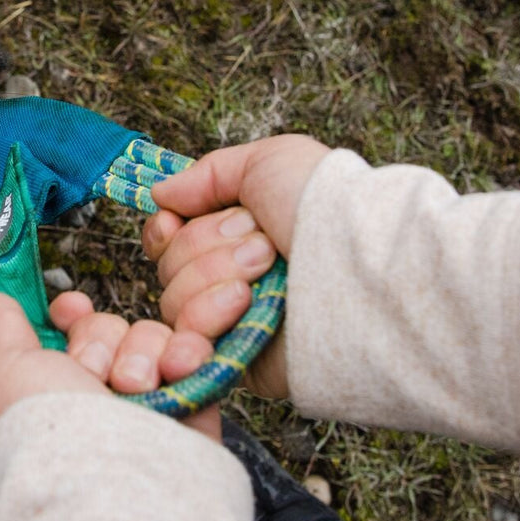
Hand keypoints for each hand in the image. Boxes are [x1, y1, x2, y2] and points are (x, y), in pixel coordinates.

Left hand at [0, 291, 220, 451]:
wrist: (115, 487)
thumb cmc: (49, 434)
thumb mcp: (2, 368)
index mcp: (46, 395)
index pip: (66, 336)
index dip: (71, 317)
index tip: (67, 313)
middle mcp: (93, 403)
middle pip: (107, 330)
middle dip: (99, 343)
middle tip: (93, 377)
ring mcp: (142, 409)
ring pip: (149, 339)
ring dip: (141, 354)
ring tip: (135, 389)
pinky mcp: (187, 413)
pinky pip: (193, 357)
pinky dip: (187, 356)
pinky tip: (176, 371)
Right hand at [142, 135, 329, 398]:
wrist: (359, 268)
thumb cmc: (324, 209)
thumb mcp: (267, 162)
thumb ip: (207, 174)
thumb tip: (160, 193)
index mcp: (238, 234)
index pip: (170, 239)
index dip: (166, 229)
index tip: (176, 220)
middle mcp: (232, 276)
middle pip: (169, 266)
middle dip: (207, 247)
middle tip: (262, 244)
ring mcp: (234, 320)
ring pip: (174, 301)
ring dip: (215, 276)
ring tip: (266, 272)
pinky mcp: (237, 358)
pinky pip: (189, 340)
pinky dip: (208, 315)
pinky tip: (243, 304)